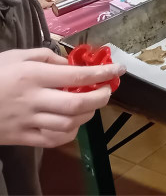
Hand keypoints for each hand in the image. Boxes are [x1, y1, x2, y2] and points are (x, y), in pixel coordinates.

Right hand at [0, 48, 123, 147]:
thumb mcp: (17, 56)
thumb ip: (47, 57)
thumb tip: (70, 64)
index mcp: (33, 76)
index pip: (76, 75)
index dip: (102, 73)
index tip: (118, 70)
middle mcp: (33, 99)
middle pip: (77, 103)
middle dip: (100, 97)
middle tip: (106, 91)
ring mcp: (27, 121)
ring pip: (68, 123)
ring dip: (87, 115)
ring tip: (90, 105)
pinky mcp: (21, 138)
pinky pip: (52, 139)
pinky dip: (70, 132)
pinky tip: (73, 122)